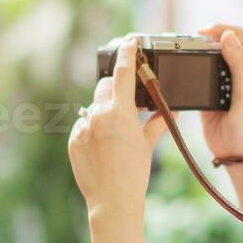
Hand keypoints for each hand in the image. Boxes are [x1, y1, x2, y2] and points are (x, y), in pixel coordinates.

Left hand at [68, 38, 167, 217]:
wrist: (112, 200)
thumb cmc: (134, 174)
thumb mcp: (147, 145)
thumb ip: (156, 123)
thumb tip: (169, 111)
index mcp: (121, 113)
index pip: (124, 73)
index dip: (127, 53)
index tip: (129, 42)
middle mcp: (99, 115)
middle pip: (105, 87)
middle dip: (115, 88)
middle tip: (126, 101)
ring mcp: (83, 127)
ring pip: (94, 109)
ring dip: (104, 114)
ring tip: (115, 138)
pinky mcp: (73, 140)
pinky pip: (84, 126)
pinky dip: (93, 131)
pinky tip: (102, 149)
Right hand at [196, 24, 242, 159]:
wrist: (237, 154)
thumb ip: (239, 64)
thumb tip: (227, 36)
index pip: (238, 37)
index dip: (222, 30)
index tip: (204, 32)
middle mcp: (237, 73)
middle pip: (220, 45)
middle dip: (205, 40)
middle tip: (188, 42)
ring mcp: (221, 84)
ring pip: (207, 60)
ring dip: (196, 55)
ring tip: (183, 54)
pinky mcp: (207, 96)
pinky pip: (197, 79)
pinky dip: (190, 72)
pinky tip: (182, 72)